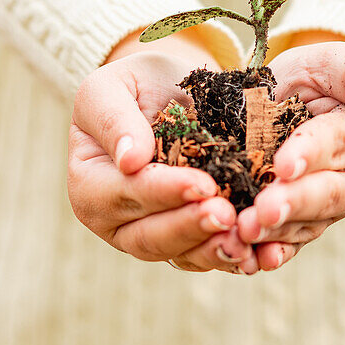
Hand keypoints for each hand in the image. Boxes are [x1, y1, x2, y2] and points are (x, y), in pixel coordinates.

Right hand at [67, 33, 254, 273]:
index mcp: (88, 183)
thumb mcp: (112, 87)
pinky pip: (203, 258)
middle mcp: (113, 220)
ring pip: (178, 255)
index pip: (124, 193)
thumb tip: (129, 160)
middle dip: (190, 226)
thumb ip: (113, 119)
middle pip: (149, 236)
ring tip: (244, 240)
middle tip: (227, 215)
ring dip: (212, 250)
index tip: (203, 184)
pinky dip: (229, 258)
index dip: (163, 191)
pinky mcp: (183, 243)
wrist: (173, 95)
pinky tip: (256, 253)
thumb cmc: (138, 86)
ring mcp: (148, 237)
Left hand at [236, 40, 344, 270]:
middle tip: (262, 212)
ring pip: (306, 223)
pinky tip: (251, 262)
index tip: (283, 164)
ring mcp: (333, 207)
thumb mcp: (331, 64)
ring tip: (245, 232)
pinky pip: (293, 242)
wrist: (302, 106)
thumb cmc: (318, 79)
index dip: (309, 154)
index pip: (335, 143)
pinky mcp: (309, 224)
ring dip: (275, 232)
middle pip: (324, 193)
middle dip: (292, 203)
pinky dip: (273, 253)